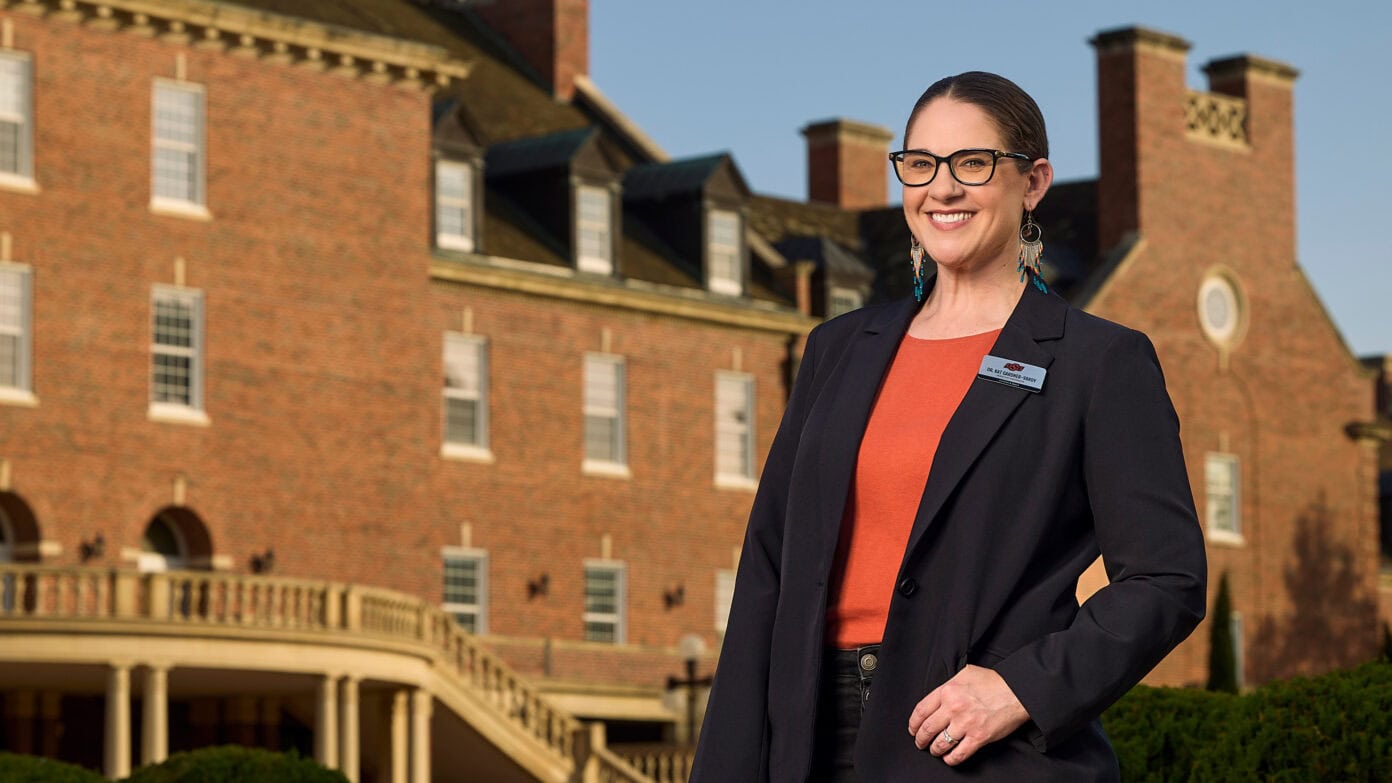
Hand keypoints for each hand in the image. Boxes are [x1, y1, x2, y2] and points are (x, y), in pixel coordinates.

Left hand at [907, 664, 1029, 765]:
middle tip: (920, 743)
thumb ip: (949, 685)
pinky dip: (951, 759)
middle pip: (927, 729)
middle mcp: (953, 707)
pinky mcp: (979, 737)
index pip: (921, 711)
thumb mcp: (965, 673)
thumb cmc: (993, 681)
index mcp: (947, 690)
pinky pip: (958, 754)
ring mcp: (966, 724)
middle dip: (920, 739)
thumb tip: (939, 696)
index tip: (913, 729)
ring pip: (940, 744)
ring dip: (934, 750)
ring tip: (934, 751)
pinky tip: (949, 758)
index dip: (913, 723)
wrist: (1017, 692)